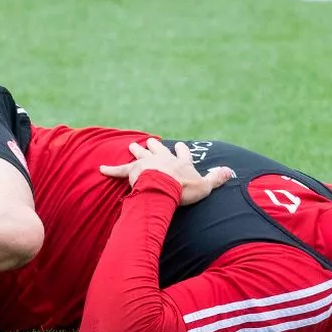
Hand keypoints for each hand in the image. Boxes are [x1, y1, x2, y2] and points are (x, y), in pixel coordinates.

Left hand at [100, 138, 234, 205]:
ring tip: (133, 145)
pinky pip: (120, 170)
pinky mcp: (133, 171)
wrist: (165, 187)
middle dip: (154, 146)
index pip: (182, 153)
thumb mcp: (205, 185)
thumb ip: (216, 178)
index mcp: (180, 162)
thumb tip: (229, 171)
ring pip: (140, 153)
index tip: (181, 146)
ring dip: (136, 150)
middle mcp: (163, 158)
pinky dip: (111, 169)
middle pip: (158, 148)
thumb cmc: (185, 189)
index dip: (182, 150)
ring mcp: (147, 163)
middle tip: (150, 141)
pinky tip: (101, 168)